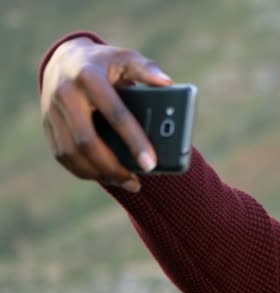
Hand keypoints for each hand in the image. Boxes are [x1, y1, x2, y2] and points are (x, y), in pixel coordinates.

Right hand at [40, 37, 172, 191]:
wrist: (65, 58)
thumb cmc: (105, 62)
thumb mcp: (126, 57)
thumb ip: (146, 69)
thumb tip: (167, 83)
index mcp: (89, 77)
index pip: (115, 113)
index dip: (133, 140)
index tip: (150, 163)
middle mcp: (66, 94)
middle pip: (87, 140)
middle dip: (113, 166)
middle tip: (137, 181)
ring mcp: (52, 111)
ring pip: (71, 153)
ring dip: (98, 173)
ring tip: (125, 182)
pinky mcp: (47, 124)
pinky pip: (62, 155)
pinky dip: (83, 171)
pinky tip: (104, 177)